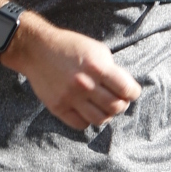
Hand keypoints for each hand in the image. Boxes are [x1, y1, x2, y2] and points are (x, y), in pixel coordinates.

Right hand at [1, 13, 141, 130]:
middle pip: (116, 107)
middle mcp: (85, 84)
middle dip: (122, 104)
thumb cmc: (70, 47)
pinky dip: (88, 120)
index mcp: (98, 67)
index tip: (131, 92)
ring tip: (104, 107)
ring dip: (107, 115)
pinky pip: (81, 124)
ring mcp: (70, 98)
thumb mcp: (97, 50)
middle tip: (118, 100)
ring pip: (100, 119)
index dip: (133, 93)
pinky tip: (87, 110)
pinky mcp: (58, 107)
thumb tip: (124, 88)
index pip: (127, 90)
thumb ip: (111, 69)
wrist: (37, 50)